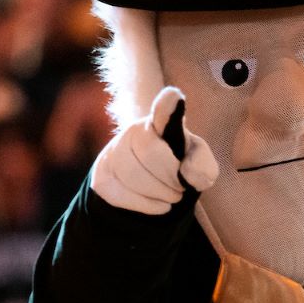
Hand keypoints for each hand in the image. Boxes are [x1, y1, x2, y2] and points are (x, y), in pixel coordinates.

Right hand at [89, 85, 217, 213]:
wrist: (148, 187)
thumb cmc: (176, 167)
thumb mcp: (196, 163)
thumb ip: (201, 164)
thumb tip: (187, 175)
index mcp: (160, 122)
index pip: (163, 109)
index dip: (168, 104)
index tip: (174, 97)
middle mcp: (133, 131)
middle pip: (150, 152)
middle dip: (171, 177)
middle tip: (180, 187)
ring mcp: (112, 153)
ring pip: (134, 176)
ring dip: (161, 193)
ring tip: (172, 195)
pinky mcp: (101, 178)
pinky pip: (123, 195)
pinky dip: (148, 205)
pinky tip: (158, 204)